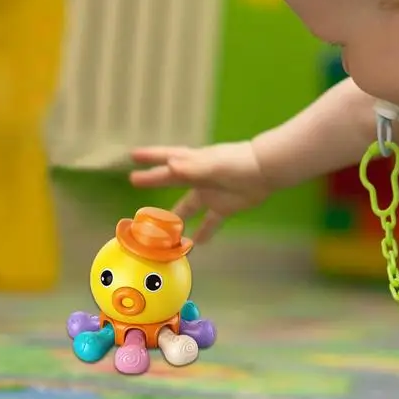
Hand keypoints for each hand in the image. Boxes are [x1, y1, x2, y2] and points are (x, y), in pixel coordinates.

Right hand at [129, 142, 270, 241]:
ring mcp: (211, 193)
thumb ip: (193, 167)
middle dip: (154, 180)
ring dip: (177, 218)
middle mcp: (199, 178)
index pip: (167, 159)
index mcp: (194, 164)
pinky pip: (211, 222)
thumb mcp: (214, 165)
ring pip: (188, 206)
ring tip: (162, 231)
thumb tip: (169, 166)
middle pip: (172, 180)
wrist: (266, 171)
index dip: (150, 157)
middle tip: (134, 181)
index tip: (133, 155)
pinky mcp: (224, 207)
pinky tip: (198, 243)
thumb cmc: (238, 163)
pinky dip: (205, 231)